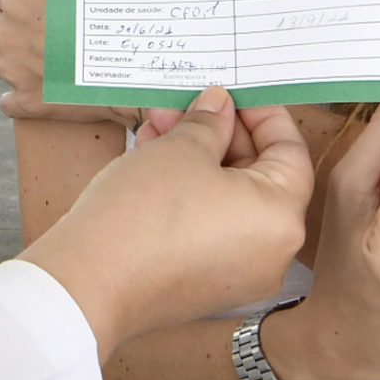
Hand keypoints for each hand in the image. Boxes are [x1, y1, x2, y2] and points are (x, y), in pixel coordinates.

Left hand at [0, 0, 141, 126]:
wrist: (130, 70)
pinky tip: (33, 91)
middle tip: (22, 22)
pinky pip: (6, 100)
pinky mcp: (26, 101)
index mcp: (19, 0)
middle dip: (0, 18)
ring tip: (16, 54)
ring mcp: (13, 69)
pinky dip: (17, 96)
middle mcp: (9, 33)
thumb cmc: (113, 18)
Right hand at [21, 88, 310, 360]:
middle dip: (217, 135)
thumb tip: (220, 106)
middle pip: (256, 178)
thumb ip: (209, 122)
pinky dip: (189, 196)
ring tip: (155, 129)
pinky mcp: (203, 286)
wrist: (89, 283)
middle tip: (183, 105)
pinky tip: (151, 164)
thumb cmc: (145, 212)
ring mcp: (237, 275)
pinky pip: (208, 229)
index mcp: (281, 218)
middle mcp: (271, 254)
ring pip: (227, 202)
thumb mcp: (181, 148)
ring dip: (196, 160)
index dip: (261, 114)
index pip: (290, 152)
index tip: (232, 93)